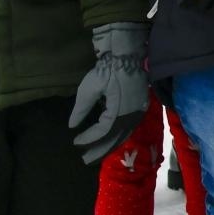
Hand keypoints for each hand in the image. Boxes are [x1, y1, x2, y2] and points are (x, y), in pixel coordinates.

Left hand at [68, 23, 148, 164]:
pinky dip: (119, 136)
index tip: (75, 141)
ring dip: (110, 145)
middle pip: (115, 138)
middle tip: (85, 160)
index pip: (103, 132)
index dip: (89, 139)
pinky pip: (130, 127)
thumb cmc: (107, 70)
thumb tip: (72, 126)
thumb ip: (81, 109)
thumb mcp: (89, 88)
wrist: (128, 54)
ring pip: (124, 134)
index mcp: (119, 111)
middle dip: (100, 150)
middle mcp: (132, 114)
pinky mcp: (141, 106)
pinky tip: (112, 138)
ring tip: (97, 153)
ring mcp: (139, 111)